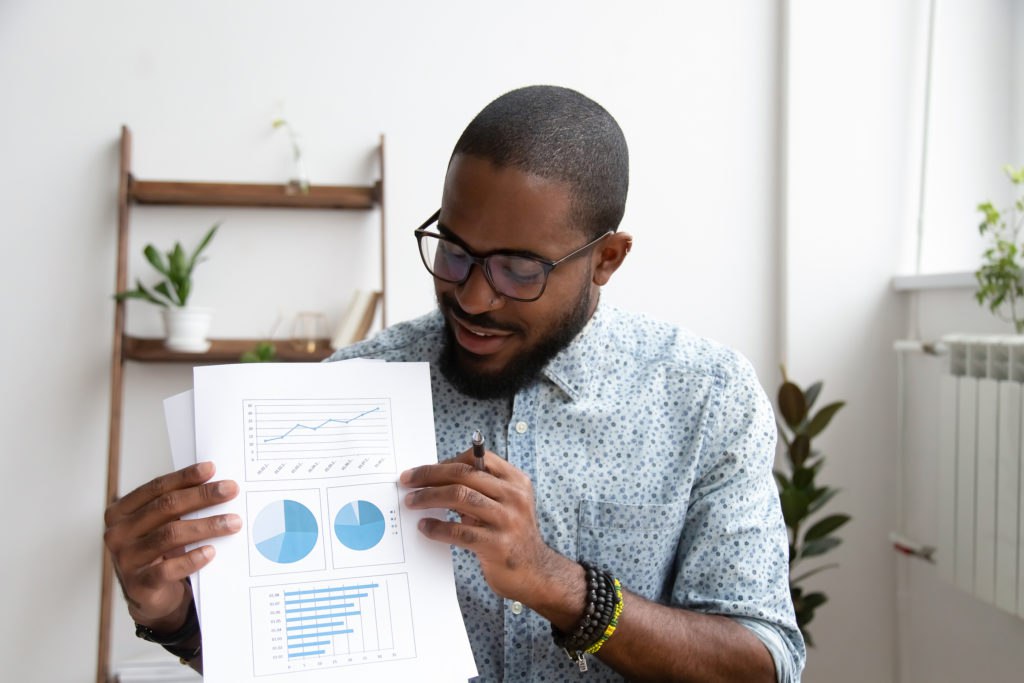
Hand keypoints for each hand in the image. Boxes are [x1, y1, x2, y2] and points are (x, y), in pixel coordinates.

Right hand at [103, 462, 239, 630]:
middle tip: (231, 490)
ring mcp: (125, 560)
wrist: (149, 598)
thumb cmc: (159, 553)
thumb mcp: (161, 526)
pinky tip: (211, 552)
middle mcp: (118, 533)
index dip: (184, 477)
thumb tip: (215, 485)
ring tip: (233, 522)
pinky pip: (168, 569)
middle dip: (202, 496)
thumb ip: (176, 507)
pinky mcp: (139, 585)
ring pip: (170, 534)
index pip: (156, 488)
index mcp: (121, 512)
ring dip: (207, 526)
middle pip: (166, 507)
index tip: (211, 468)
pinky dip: (192, 559)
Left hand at [400, 450, 583, 623]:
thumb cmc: (512, 536)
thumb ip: (481, 490)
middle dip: (430, 475)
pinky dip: (437, 527)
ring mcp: (507, 520)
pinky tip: (425, 526)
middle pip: (464, 474)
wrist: (537, 574)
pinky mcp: (497, 545)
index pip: (477, 458)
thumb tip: (436, 481)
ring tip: (411, 502)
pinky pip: (459, 531)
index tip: (424, 470)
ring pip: (460, 497)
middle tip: (408, 481)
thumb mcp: (506, 505)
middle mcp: (514, 496)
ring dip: (429, 497)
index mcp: (516, 481)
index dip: (446, 461)